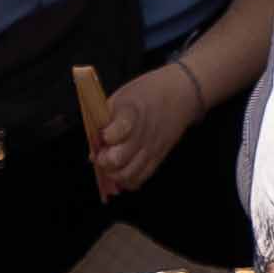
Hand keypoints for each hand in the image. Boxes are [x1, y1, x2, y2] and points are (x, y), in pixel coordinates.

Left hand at [91, 63, 199, 199]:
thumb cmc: (146, 92)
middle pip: (119, 158)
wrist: (180, 94)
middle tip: (100, 154)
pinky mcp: (158, 159)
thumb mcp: (121, 96)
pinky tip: (121, 170)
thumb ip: (104, 120)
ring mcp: (152, 148)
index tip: (103, 134)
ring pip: (128, 175)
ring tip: (109, 164)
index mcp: (132, 110)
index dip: (107, 136)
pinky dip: (127, 179)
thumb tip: (93, 149)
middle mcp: (143, 133)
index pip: (119, 129)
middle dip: (104, 160)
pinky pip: (140, 179)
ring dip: (113, 173)